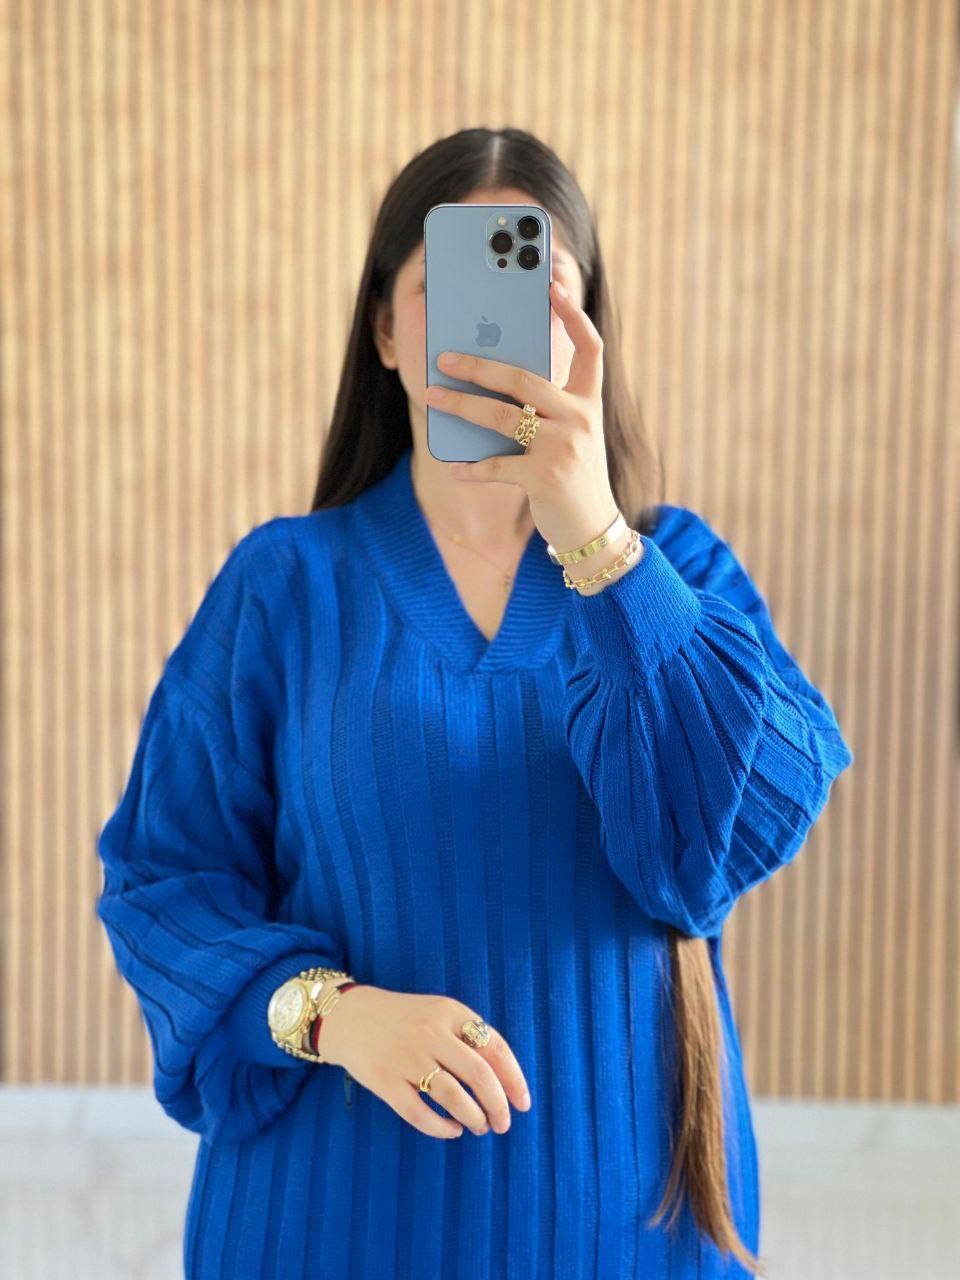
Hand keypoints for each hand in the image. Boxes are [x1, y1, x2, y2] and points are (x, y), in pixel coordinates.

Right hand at [316, 984, 532, 1140]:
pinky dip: (442, 1128)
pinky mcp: (384, 1081)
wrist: (350, 1017)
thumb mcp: (439, 1012)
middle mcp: (430, 1032)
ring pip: (453, 1097)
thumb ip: (469, 1036)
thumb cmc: (406, 1019)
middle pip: (479, 1075)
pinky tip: (452, 1130)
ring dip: (474, 1118)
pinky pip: (419, 1113)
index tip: (524, 1104)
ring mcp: (406, 1057)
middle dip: (498, 1105)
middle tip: (503, 1124)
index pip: (494, 1047)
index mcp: (449, 1011)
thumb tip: (506, 1079)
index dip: (514, 1079)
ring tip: (480, 1126)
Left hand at [423, 279, 631, 565]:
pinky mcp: (544, 479)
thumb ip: (544, 408)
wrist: (593, 530)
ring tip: (432, 396)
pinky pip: (497, 466)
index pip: (590, 348)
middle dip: (479, 366)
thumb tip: (491, 382)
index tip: (551, 287)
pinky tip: (452, 466)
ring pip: (502, 417)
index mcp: (588, 402)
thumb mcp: (569, 435)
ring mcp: (563, 448)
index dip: (573, 315)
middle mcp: (580, 419)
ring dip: (461, 406)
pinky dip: (471, 468)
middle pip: (524, 379)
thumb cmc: (573, 476)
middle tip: (444, 357)